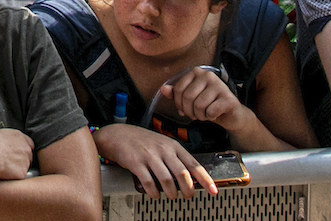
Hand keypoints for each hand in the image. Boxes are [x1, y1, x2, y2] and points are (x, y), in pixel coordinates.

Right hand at [95, 124, 217, 198]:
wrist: (116, 134)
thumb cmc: (140, 141)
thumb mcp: (161, 144)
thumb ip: (175, 158)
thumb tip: (191, 177)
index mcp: (172, 145)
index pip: (193, 164)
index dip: (205, 179)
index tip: (213, 190)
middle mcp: (162, 149)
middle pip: (182, 174)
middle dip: (188, 189)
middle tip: (188, 196)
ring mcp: (149, 156)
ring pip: (167, 180)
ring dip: (172, 193)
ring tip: (172, 196)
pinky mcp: (136, 162)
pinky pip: (148, 182)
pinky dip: (154, 192)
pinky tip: (154, 194)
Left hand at [162, 65, 245, 128]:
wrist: (231, 114)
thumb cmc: (208, 104)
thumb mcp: (190, 98)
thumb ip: (176, 93)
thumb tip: (163, 89)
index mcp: (196, 72)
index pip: (178, 89)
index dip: (178, 104)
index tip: (184, 110)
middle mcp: (208, 75)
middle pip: (188, 97)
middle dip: (189, 111)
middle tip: (196, 115)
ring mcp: (220, 85)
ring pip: (199, 105)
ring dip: (200, 115)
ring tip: (205, 114)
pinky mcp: (229, 98)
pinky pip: (211, 111)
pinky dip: (210, 117)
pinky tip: (215, 114)